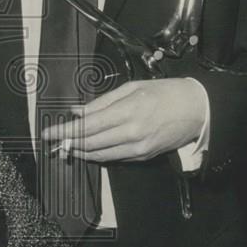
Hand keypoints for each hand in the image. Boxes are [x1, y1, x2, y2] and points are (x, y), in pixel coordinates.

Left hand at [41, 78, 205, 161]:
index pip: (87, 126)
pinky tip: (88, 148)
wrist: (198, 109)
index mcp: (128, 112)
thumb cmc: (166, 93)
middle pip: (90, 143)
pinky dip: (98, 154)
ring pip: (99, 155)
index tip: (48, 133)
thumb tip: (78, 111)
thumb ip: (103, 102)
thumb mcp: (133, 88)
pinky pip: (114, 158)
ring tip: (66, 145)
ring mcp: (137, 148)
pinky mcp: (143, 156)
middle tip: (52, 140)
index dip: (64, 131)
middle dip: (67, 143)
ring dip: (80, 151)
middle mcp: (131, 134)